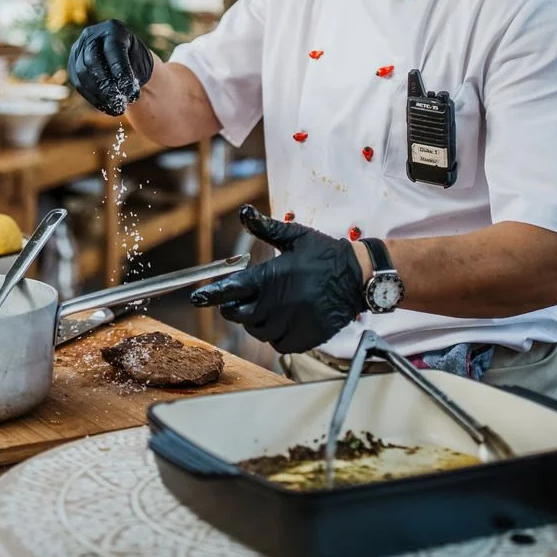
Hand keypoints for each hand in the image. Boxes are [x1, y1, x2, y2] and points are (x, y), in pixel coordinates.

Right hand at [67, 20, 153, 115]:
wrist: (125, 61)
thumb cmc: (137, 61)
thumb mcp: (140, 63)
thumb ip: (133, 72)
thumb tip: (126, 90)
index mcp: (113, 29)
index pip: (113, 48)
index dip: (119, 68)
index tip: (128, 88)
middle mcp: (91, 35)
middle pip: (92, 60)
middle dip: (106, 84)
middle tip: (119, 101)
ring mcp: (78, 48)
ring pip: (82, 73)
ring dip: (99, 94)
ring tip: (117, 108)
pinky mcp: (73, 64)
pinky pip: (78, 83)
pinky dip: (93, 98)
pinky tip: (107, 108)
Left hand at [191, 206, 364, 353]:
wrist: (359, 276)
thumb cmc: (325, 254)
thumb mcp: (295, 236)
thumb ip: (266, 228)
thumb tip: (243, 212)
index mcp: (273, 275)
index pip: (233, 289)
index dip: (212, 295)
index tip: (197, 298)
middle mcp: (280, 301)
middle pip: (241, 315)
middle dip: (234, 309)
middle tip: (239, 302)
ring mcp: (293, 321)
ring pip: (259, 332)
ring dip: (256, 323)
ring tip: (265, 310)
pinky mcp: (307, 336)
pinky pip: (280, 345)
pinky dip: (276, 337)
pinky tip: (281, 323)